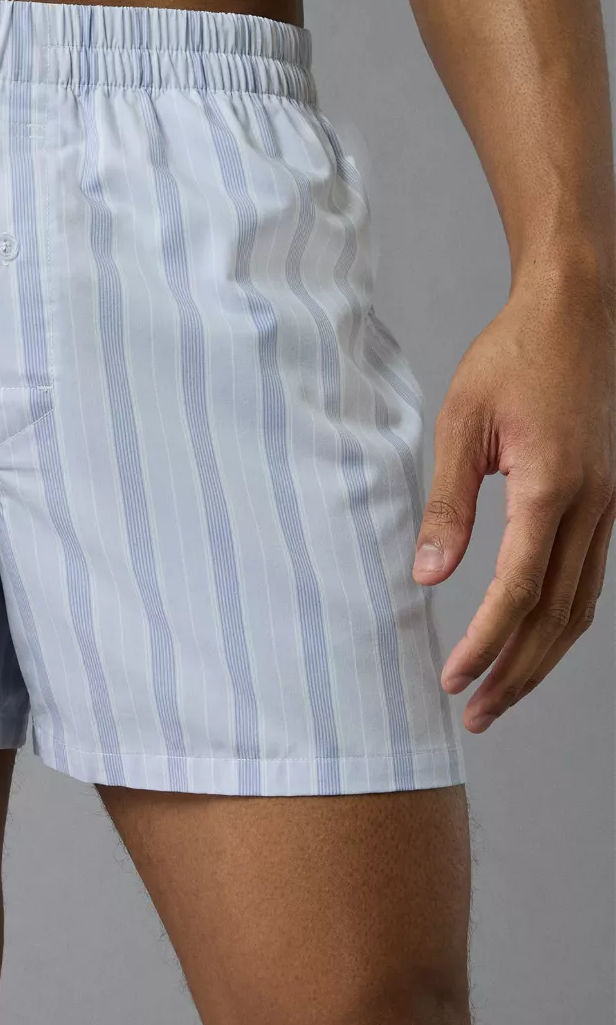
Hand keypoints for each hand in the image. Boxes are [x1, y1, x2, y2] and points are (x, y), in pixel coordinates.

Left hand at [412, 278, 615, 731]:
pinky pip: (589, 579)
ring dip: (541, 657)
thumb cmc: (511, 355)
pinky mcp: (607, 500)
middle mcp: (590, 505)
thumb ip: (445, 502)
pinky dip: (561, 622)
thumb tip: (426, 575)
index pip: (518, 590)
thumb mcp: (460, 422)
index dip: (486, 643)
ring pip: (579, 606)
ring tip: (499, 696)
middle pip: (555, 616)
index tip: (452, 680)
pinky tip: (533, 642)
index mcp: (551, 486)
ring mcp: (607, 505)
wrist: (574, 310)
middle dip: (515, 672)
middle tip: (474, 714)